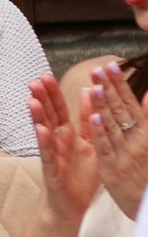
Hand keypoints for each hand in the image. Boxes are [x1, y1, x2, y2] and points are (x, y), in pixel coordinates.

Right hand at [32, 65, 101, 219]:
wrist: (74, 204)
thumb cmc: (81, 175)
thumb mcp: (90, 142)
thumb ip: (87, 118)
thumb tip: (88, 91)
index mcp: (67, 133)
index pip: (59, 108)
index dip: (52, 92)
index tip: (45, 75)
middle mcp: (57, 140)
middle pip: (48, 115)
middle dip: (42, 99)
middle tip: (34, 81)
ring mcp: (52, 154)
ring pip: (43, 132)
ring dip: (38, 117)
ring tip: (33, 101)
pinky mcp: (52, 170)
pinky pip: (47, 154)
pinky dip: (44, 142)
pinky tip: (41, 130)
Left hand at [86, 60, 147, 219]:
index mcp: (146, 134)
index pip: (130, 104)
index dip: (120, 84)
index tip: (111, 66)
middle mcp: (136, 142)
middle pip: (121, 110)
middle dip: (110, 88)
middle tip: (99, 68)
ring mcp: (124, 155)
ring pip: (111, 125)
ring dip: (104, 104)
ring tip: (97, 85)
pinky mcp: (112, 170)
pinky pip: (106, 147)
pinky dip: (101, 132)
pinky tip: (94, 116)